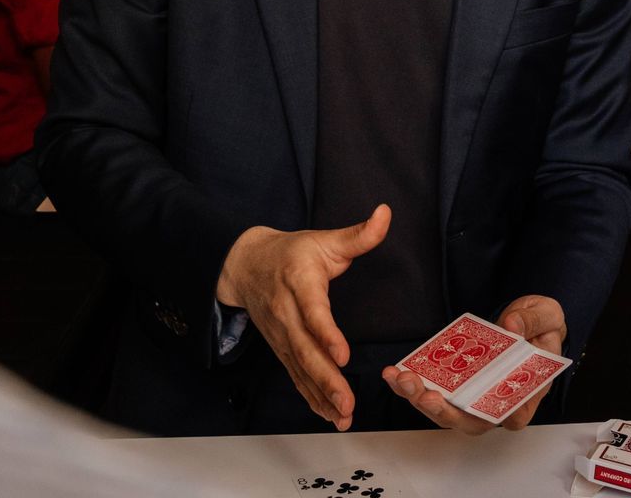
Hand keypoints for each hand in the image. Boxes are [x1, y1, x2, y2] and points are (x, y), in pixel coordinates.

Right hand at [215, 205, 390, 431]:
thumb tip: (385, 214)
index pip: (313, 312)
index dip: (326, 334)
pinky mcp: (281, 348)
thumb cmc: (291, 253)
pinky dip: (310, 396)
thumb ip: (359, 234)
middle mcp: (287, 314)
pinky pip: (296, 376)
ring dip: (320, 395)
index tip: (342, 354)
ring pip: (300, 369)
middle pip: (305, 351)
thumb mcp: (324, 239)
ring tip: (342, 416)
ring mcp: (282, 335)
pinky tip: (327, 414)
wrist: (245, 265)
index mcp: (300, 283)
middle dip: (326, 379)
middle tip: (347, 403)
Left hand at [381, 296, 567, 432]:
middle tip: (425, 393)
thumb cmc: (541, 326)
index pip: (514, 417)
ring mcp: (473, 397)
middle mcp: (497, 402)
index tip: (477, 404)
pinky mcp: (455, 386)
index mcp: (527, 392)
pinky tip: (394, 373)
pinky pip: (431, 392)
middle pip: (470, 421)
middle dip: (443, 411)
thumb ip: (534, 320)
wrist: (524, 320)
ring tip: (403, 379)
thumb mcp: (548, 314)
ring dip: (420, 399)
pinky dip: (410, 385)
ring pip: (445, 411)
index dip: (495, 417)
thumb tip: (511, 325)